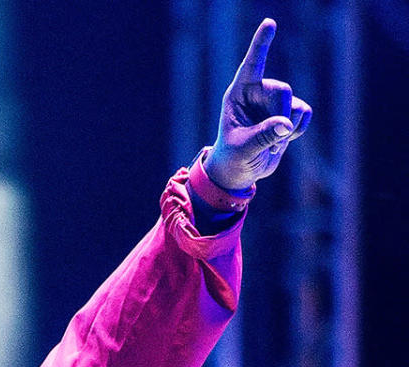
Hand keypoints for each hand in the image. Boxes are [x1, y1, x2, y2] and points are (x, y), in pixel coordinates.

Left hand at [205, 18, 311, 191]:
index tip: (269, 23)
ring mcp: (274, 102)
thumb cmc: (232, 158)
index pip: (252, 64)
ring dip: (288, 129)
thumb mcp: (242, 149)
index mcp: (238, 94)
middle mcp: (257, 92)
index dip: (261, 44)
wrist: (239, 173)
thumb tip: (286, 125)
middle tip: (271, 142)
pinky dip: (299, 129)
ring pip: (294, 105)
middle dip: (281, 116)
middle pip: (282, 90)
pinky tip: (284, 140)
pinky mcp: (288, 113)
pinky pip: (304, 113)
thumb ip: (263, 136)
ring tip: (270, 145)